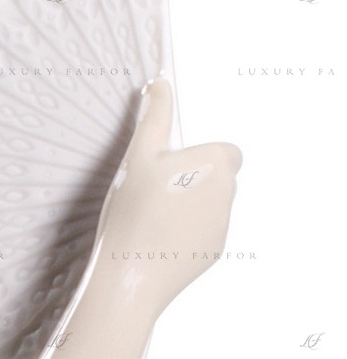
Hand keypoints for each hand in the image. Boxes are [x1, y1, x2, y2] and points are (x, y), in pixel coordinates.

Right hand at [93, 76, 241, 310]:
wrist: (130, 275)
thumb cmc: (133, 212)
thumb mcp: (138, 157)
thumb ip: (154, 117)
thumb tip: (159, 83)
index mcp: (216, 163)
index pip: (224, 150)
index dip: (197, 158)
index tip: (170, 170)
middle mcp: (229, 193)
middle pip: (217, 177)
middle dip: (193, 181)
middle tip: (155, 194)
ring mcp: (223, 225)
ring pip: (210, 205)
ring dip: (189, 206)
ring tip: (153, 220)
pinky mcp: (214, 250)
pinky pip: (204, 232)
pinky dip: (186, 233)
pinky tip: (158, 241)